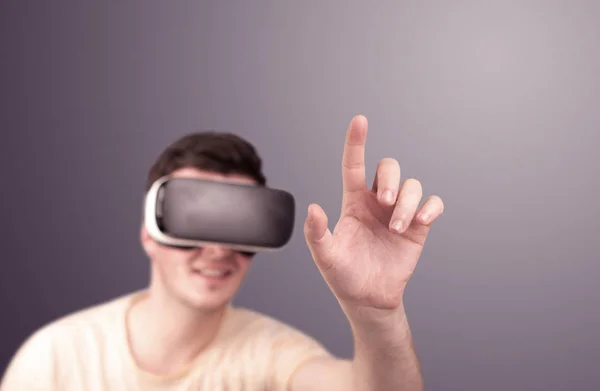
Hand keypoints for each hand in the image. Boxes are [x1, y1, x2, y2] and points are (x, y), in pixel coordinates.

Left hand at [304, 115, 443, 313]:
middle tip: (385, 202)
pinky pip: (432, 203)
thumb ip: (316, 233)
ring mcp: (399, 212)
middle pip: (390, 167)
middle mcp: (377, 202)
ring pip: (413, 185)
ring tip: (397, 228)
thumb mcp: (325, 257)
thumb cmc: (343, 275)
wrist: (368, 298)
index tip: (360, 120)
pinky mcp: (419, 226)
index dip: (356, 142)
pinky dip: (430, 207)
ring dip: (408, 202)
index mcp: (353, 202)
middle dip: (391, 179)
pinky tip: (421, 221)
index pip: (354, 165)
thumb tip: (313, 207)